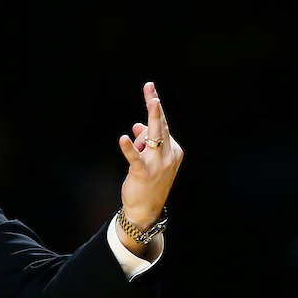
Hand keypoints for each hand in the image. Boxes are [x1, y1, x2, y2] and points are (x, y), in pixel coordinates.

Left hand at [118, 82, 183, 232]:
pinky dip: (129, 148)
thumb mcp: (150, 160)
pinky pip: (135, 158)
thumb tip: (137, 125)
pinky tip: (123, 139)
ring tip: (153, 101)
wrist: (145, 209)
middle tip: (150, 87)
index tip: (150, 90)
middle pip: (161, 126)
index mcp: (173, 150)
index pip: (162, 127)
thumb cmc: (148, 182)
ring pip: (155, 136)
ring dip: (154, 118)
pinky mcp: (143, 174)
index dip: (153, 111)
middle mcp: (169, 155)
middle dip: (156, 106)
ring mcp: (158, 165)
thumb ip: (145, 141)